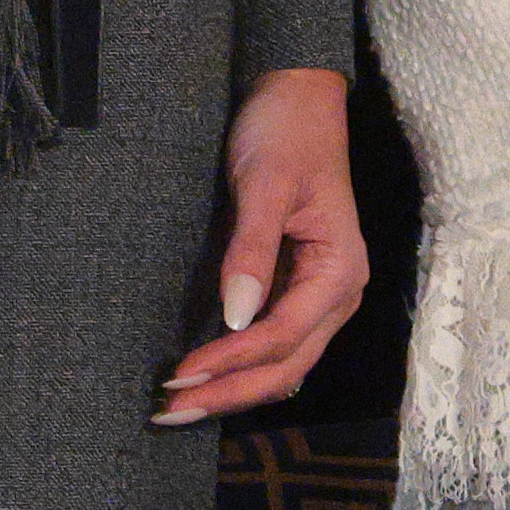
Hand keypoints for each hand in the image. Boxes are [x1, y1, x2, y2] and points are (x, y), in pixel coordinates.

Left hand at [157, 66, 367, 423]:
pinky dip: (242, 367)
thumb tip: (235, 317)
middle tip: (169, 411)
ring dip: (235, 388)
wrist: (296, 98)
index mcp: (340, 270)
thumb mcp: (265, 184)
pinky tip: (206, 376)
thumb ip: (252, 251)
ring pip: (283, 364)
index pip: (283, 335)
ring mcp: (319, 295)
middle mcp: (338, 294)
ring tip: (179, 406)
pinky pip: (275, 344)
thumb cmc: (284, 133)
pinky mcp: (297, 288)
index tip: (180, 374)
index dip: (231, 361)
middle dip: (230, 392)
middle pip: (286, 365)